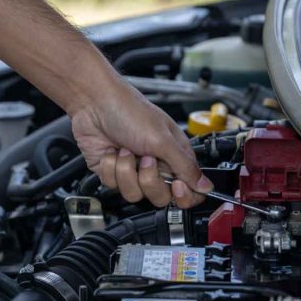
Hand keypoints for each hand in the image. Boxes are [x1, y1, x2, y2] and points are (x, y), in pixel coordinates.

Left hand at [70, 82, 213, 208]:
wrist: (94, 103)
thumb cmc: (129, 111)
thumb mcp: (163, 140)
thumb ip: (185, 166)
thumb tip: (205, 186)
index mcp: (175, 156)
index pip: (188, 189)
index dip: (183, 195)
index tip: (176, 186)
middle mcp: (155, 165)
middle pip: (161, 197)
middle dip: (149, 180)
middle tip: (145, 160)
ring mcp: (133, 170)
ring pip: (134, 194)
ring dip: (126, 171)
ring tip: (125, 149)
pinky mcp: (112, 172)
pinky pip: (113, 185)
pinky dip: (110, 168)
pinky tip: (111, 151)